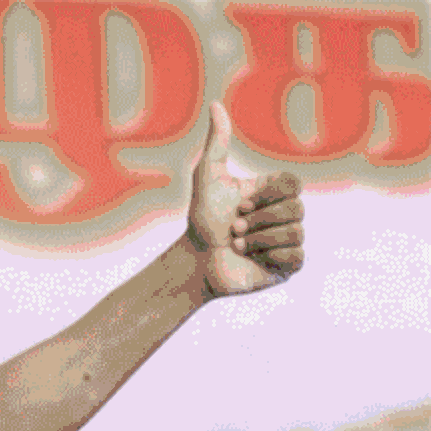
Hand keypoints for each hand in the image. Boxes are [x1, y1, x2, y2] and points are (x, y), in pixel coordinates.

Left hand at [185, 101, 304, 298]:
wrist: (195, 261)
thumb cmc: (201, 220)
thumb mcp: (208, 177)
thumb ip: (217, 142)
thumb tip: (215, 104)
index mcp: (274, 191)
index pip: (294, 183)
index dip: (267, 195)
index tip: (241, 203)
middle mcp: (286, 213)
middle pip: (296, 208)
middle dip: (257, 220)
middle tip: (234, 227)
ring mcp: (290, 239)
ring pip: (294, 232)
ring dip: (257, 239)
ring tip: (237, 244)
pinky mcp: (289, 265)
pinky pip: (296, 256)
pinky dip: (268, 257)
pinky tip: (251, 259)